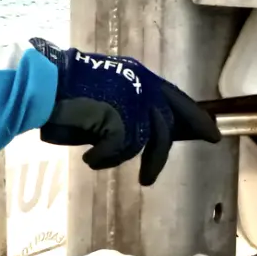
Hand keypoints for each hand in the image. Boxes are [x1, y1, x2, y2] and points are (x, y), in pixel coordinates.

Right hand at [32, 39, 220, 184]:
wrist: (45, 84)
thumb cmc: (66, 91)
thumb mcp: (107, 96)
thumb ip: (127, 110)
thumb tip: (145, 138)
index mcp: (140, 76)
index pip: (176, 99)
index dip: (194, 118)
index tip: (211, 133)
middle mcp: (142, 86)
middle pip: (164, 128)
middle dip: (157, 157)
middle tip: (149, 179)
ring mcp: (133, 102)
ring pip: (143, 143)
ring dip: (120, 158)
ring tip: (102, 163)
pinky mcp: (121, 119)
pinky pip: (118, 150)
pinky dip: (101, 158)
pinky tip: (88, 157)